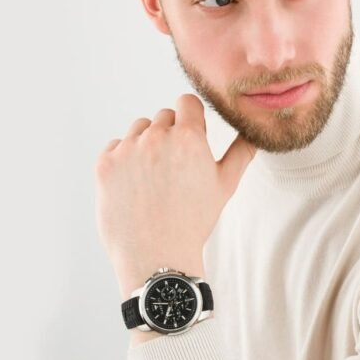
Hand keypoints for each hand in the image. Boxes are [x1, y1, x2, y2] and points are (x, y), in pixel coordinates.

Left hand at [94, 94, 256, 299]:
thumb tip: (254, 134)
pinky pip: (115, 147)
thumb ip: (240, 153)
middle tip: (175, 168)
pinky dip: (124, 160)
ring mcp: (128, 150)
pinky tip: (136, 185)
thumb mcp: (224, 186)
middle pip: (163, 117)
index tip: (191, 133)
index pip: (187, 102)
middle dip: (170, 134)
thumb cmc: (194, 223)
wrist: (157, 257)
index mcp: (190, 138)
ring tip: (155, 178)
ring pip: (139, 130)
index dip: (191, 117)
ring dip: (146, 144)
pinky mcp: (105, 164)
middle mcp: (157, 138)